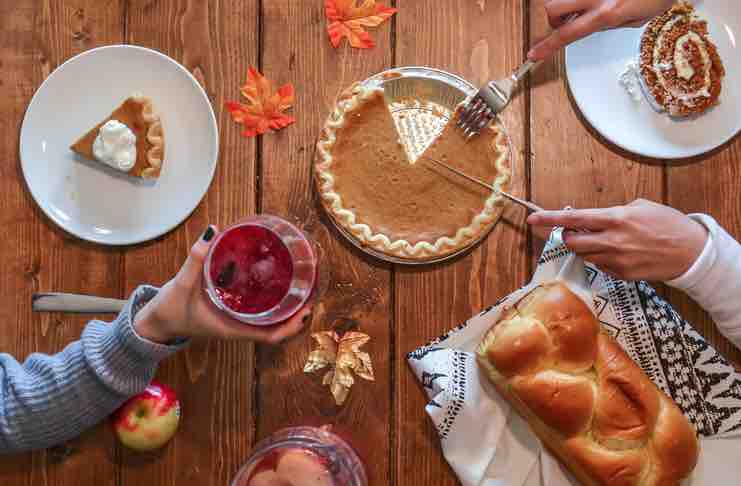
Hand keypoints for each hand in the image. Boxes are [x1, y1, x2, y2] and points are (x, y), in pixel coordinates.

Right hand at [134, 226, 311, 344]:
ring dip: (286, 308)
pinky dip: (270, 301)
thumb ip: (196, 258)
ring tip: (301, 286)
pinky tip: (275, 283)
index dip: (291, 327)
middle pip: (277, 328)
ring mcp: (235, 322)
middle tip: (311, 291)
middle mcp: (238, 328)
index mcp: (232, 329)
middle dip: (296, 315)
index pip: (270, 337)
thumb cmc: (168, 310)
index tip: (305, 310)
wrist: (154, 324)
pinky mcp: (230, 314)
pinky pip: (257, 312)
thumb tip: (213, 231)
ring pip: (269, 320)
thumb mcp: (181, 284)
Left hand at [527, 199, 707, 280]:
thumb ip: (611, 213)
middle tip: (576, 232)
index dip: (550, 219)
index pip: (574, 219)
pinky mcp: (621, 274)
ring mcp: (615, 260)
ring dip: (586, 248)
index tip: (533, 219)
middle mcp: (612, 241)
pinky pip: (599, 266)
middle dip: (569, 237)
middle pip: (572, 243)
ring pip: (584, 255)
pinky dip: (601, 259)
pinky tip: (619, 253)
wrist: (690, 252)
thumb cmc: (667, 224)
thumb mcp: (639, 207)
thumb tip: (592, 219)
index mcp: (615, 219)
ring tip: (605, 240)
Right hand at [528, 0, 674, 59]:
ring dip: (569, 5)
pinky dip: (583, 2)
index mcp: (606, 13)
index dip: (547, 47)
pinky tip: (603, 1)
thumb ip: (611, 23)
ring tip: (587, 7)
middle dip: (554, 18)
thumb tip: (594, 24)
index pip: (567, 34)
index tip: (534, 54)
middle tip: (567, 21)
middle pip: (553, 8)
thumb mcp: (637, 19)